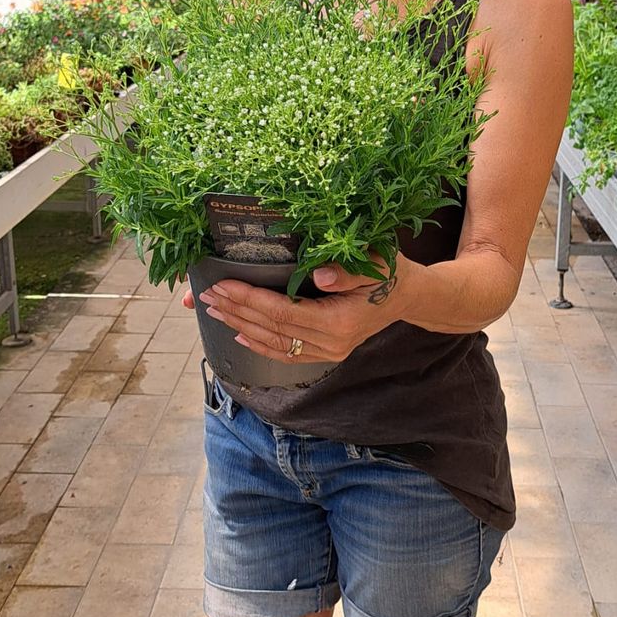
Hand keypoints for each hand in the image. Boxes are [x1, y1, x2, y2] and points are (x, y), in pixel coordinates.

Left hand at [187, 255, 407, 363]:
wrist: (410, 297)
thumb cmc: (391, 273)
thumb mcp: (376, 263)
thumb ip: (348, 271)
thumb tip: (318, 274)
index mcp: (339, 321)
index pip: (283, 312)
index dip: (250, 299)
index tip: (222, 284)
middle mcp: (331, 343)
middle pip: (273, 329)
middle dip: (237, 311)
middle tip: (206, 295)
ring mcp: (329, 352)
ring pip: (275, 343)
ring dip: (241, 326)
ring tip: (214, 310)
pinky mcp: (326, 353)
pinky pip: (287, 354)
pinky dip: (260, 345)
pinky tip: (239, 334)